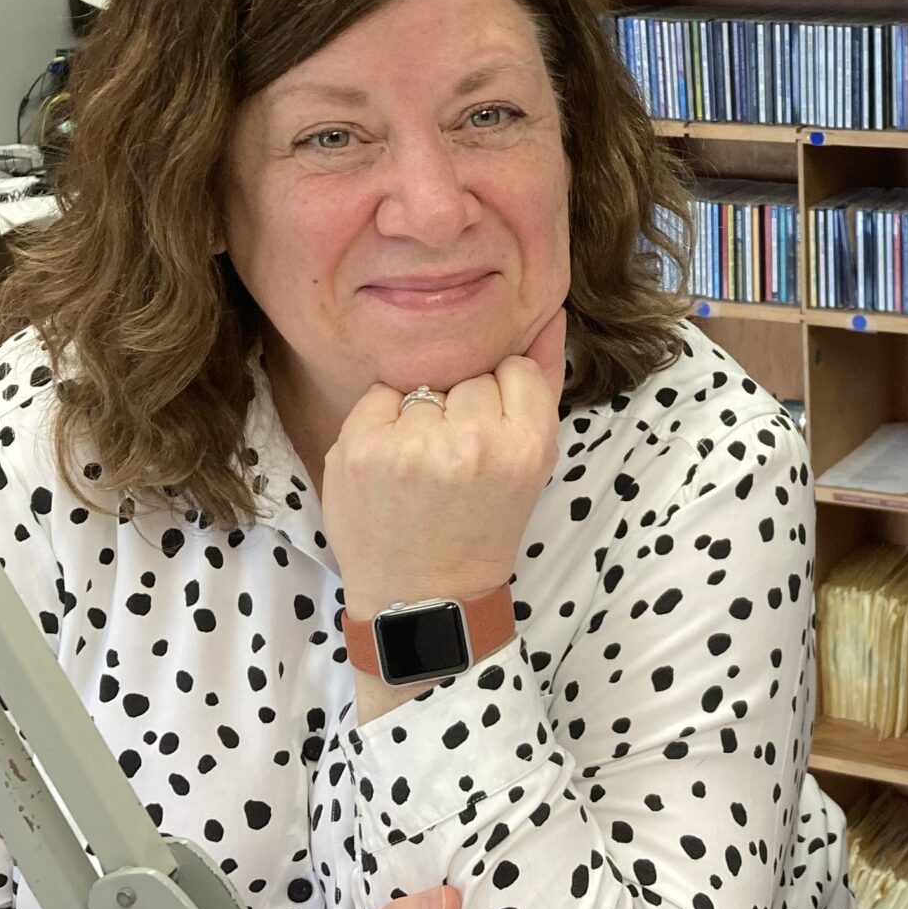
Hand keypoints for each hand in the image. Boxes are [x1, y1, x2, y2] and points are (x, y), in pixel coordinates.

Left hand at [323, 308, 569, 617]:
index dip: (502, 400)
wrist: (423, 596)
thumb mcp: (533, 464)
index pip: (515, 368)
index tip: (493, 439)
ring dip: (420, 415)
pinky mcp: (359, 450)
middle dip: (461, 409)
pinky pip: (377, 395)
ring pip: (421, 384)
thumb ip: (542, 384)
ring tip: (422, 467)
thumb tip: (549, 312)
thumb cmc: (483, 526)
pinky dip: (382, 423)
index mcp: (524, 447)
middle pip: (467, 375)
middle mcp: (469, 443)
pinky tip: (391, 464)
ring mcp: (409, 446)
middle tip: (457, 464)